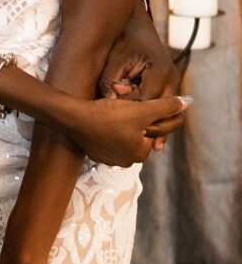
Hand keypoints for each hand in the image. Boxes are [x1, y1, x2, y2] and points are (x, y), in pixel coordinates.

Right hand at [66, 95, 188, 165]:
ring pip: (123, 137)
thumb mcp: (142, 109)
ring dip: (123, 124)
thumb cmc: (110, 115)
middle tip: (128, 104)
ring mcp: (109, 158)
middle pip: (139, 135)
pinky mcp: (95, 152)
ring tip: (116, 108)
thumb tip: (187, 102)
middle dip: (137, 121)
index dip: (152, 115)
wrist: (74, 119)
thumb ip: (165, 107)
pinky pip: (108, 138)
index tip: (144, 103)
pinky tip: (103, 116)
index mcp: (140, 153)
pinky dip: (108, 128)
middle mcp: (126, 161)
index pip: (154, 132)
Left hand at [97, 1, 182, 150]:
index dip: (132, 112)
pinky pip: (167, 110)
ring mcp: (173, 83)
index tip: (118, 121)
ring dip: (160, 128)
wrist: (137, 28)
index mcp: (160, 70)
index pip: (147, 100)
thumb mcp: (114, 59)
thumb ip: (111, 80)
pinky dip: (160, 122)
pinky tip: (151, 140)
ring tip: (147, 146)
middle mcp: (171, 78)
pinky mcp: (169, 88)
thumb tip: (111, 100)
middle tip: (137, 142)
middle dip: (151, 125)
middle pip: (165, 111)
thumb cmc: (123, 43)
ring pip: (170, 113)